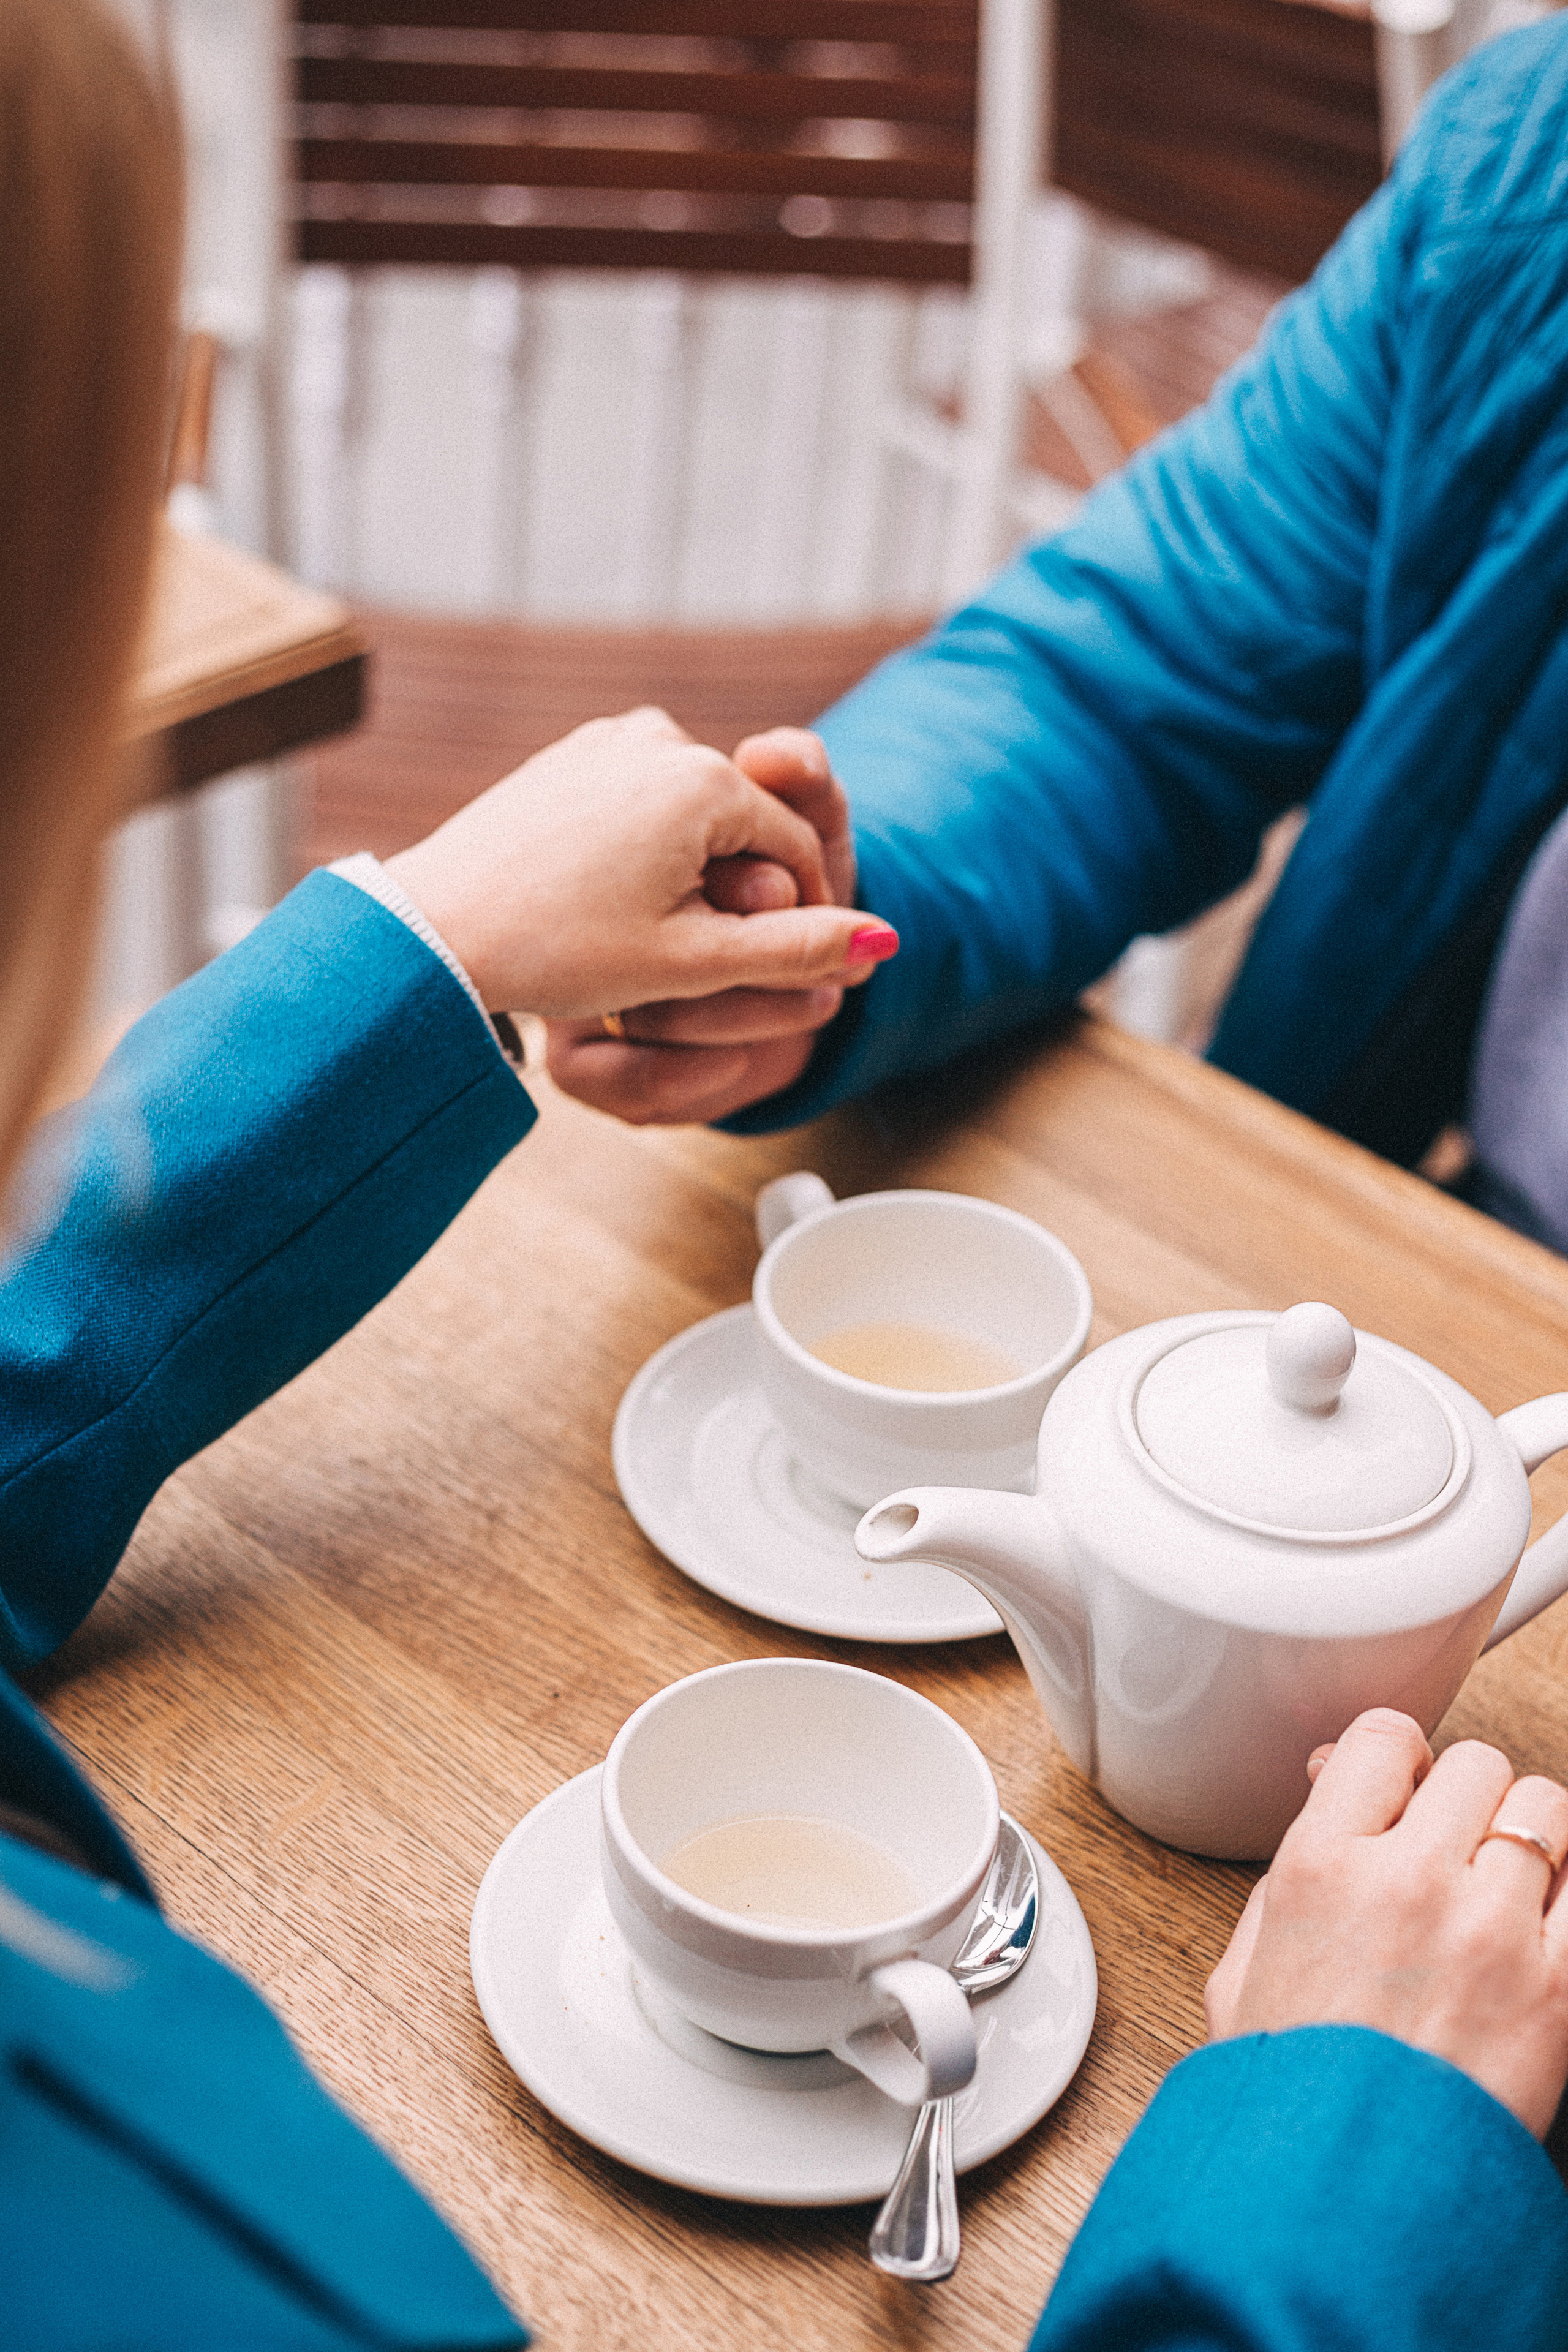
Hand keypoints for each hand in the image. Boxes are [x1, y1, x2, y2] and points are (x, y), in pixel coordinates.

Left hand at [385, 709, 893, 1020]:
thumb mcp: (691, 962)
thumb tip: (883, 942)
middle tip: (702, 965)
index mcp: (705, 780)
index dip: (797, 920)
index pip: (793, 853)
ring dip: (690, 875)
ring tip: (647, 939)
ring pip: (689, 820)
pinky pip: (636, 807)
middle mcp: (660, 738)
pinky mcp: (566, 757)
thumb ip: (795, 949)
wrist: (431, 930)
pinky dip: (642, 854)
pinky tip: (605, 907)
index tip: (777, 972)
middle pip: (740, 829)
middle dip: (737, 894)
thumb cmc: (558, 950)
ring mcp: (607, 741)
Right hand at [1204, 1708, 1567, 2137]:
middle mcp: (1408, 1880)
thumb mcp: (1248, 1961)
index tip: (1399, 1787)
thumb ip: (1292, 1866)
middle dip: (1463, 1799)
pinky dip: (1567, 1898)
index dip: (1395, 1758)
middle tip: (1452, 1846)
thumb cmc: (1293, 2090)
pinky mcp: (1558, 1986)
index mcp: (1321, 1864)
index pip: (1383, 1737)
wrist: (1346, 2196)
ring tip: (1504, 1888)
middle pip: (1474, 1764)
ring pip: (1544, 1808)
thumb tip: (1334, 1783)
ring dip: (1526, 1839)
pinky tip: (1540, 1929)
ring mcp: (1490, 1929)